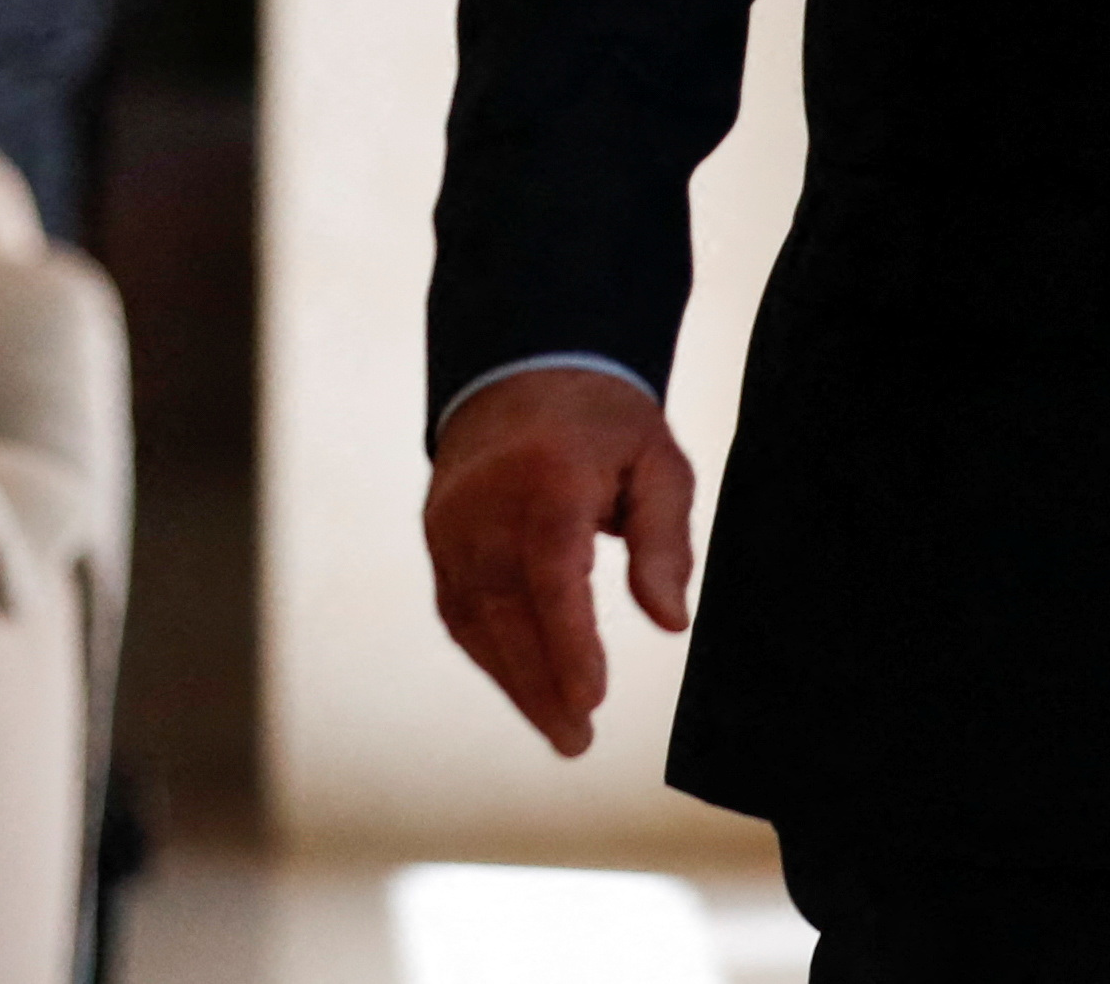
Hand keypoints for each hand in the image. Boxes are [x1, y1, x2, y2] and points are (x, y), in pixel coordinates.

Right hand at [422, 366, 695, 756]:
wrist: (520, 370)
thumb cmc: (601, 422)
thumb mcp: (657, 460)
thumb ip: (665, 539)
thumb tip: (671, 621)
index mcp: (546, 477)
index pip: (552, 571)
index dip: (569, 640)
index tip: (593, 697)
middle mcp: (486, 504)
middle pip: (508, 609)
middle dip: (542, 683)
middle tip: (580, 740)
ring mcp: (452, 523)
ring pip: (477, 620)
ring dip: (515, 682)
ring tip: (562, 730)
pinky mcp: (438, 539)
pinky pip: (459, 609)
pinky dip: (491, 654)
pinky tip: (524, 688)